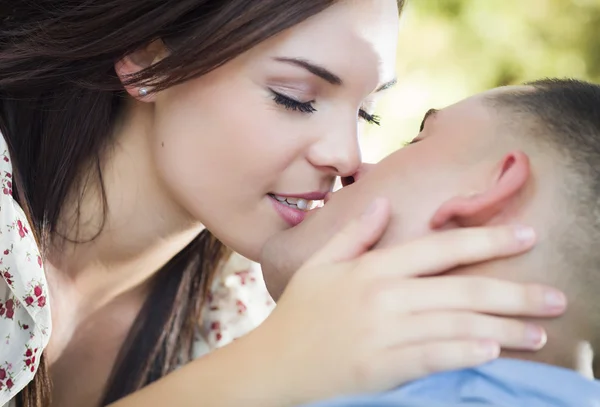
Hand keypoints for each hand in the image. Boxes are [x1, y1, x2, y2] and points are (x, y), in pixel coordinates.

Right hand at [250, 198, 566, 405]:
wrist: (275, 364)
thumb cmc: (299, 314)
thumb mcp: (319, 265)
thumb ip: (354, 234)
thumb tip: (379, 203)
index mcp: (372, 268)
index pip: (439, 247)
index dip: (486, 240)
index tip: (525, 234)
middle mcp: (384, 296)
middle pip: (461, 289)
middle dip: (514, 292)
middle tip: (555, 297)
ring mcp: (385, 333)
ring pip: (457, 326)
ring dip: (504, 329)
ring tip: (541, 332)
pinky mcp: (384, 367)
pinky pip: (435, 357)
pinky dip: (468, 353)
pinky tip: (495, 351)